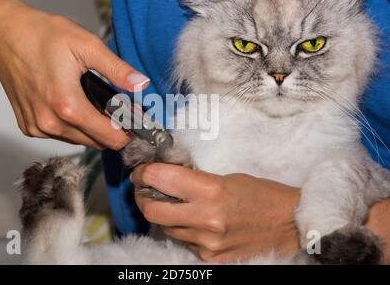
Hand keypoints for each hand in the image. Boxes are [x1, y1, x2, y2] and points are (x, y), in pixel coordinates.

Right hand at [0, 0, 148, 148]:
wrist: (3, 35)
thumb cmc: (40, 36)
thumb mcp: (87, 45)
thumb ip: (117, 69)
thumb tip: (141, 84)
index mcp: (67, 105)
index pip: (111, 138)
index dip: (128, 130)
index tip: (136, 120)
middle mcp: (50, 123)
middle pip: (97, 142)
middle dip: (111, 128)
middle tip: (118, 106)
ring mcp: (38, 128)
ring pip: (80, 140)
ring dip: (92, 127)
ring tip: (94, 101)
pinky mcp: (29, 127)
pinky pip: (62, 135)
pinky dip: (73, 125)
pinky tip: (73, 103)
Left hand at [131, 163, 299, 262]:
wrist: (291, 224)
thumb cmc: (262, 194)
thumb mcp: (227, 178)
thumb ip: (195, 181)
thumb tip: (166, 181)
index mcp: (211, 190)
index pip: (159, 178)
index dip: (144, 173)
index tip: (141, 172)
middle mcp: (206, 219)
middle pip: (152, 211)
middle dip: (142, 198)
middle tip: (145, 190)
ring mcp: (208, 243)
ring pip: (166, 229)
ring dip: (163, 216)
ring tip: (174, 206)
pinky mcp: (212, 259)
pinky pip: (185, 243)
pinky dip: (183, 231)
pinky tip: (195, 222)